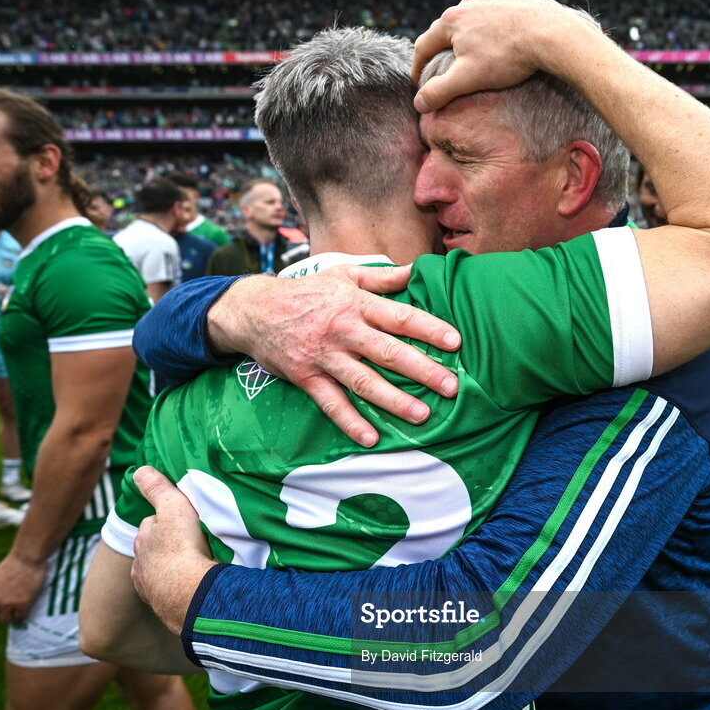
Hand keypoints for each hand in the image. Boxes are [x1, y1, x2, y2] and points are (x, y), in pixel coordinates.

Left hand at [0, 554, 46, 623]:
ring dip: (14, 615)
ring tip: (21, 605)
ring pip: (7, 620)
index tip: (4, 606)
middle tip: (13, 607)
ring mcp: (7, 603)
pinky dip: (24, 612)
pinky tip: (28, 601)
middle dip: (3, 614)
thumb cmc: (14, 564)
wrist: (28, 557)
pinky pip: (21, 617)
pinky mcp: (22, 605)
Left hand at [131, 466, 214, 633]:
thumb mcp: (173, 507)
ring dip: (174, 571)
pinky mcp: (166, 610)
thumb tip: (139, 470)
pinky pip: (172, 596)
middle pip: (154, 551)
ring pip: (161, 575)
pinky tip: (193, 589)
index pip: (150, 525)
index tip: (180, 520)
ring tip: (194, 568)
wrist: (190, 595)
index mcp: (142, 542)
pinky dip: (180, 591)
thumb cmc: (182, 548)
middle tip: (190, 544)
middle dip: (167, 547)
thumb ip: (157, 489)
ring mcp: (152, 591)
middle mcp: (141, 567)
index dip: (165, 520)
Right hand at [207, 266, 460, 446]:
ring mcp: (324, 356)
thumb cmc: (306, 292)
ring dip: (394, 400)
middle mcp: (343, 330)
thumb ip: (382, 277)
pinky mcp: (306, 378)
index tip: (456, 342)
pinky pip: (331, 403)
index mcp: (356, 304)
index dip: (429, 329)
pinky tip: (370, 438)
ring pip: (364, 381)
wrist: (253, 310)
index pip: (400, 316)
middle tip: (451, 387)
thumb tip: (418, 270)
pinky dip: (350, 422)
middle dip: (422, 370)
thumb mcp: (343, 275)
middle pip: (388, 352)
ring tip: (422, 415)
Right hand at [412, 0, 601, 112]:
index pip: (424, 45)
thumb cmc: (507, 57)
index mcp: (452, 21)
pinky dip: (497, 25)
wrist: (552, 34)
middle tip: (445, 70)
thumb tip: (419, 103)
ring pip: (474, 17)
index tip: (419, 84)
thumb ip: (439, 91)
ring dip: (470, 34)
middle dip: (443, 50)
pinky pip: (500, 11)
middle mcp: (469, 2)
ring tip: (477, 52)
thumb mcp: (467, 79)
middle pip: (448, 29)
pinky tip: (505, 37)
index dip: (418, 68)